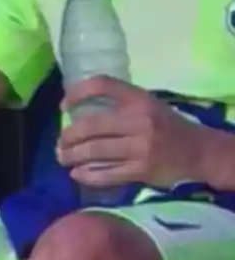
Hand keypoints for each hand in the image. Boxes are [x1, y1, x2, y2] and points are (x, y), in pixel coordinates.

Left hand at [57, 77, 211, 188]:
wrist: (199, 152)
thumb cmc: (166, 125)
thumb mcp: (146, 103)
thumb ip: (117, 102)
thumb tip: (74, 109)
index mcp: (138, 99)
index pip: (102, 85)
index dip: (77, 92)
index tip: (64, 106)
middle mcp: (138, 121)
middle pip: (91, 126)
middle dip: (69, 136)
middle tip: (60, 143)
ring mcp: (140, 148)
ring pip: (96, 151)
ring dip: (73, 156)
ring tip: (62, 157)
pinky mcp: (142, 171)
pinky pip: (108, 174)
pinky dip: (89, 175)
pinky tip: (77, 174)